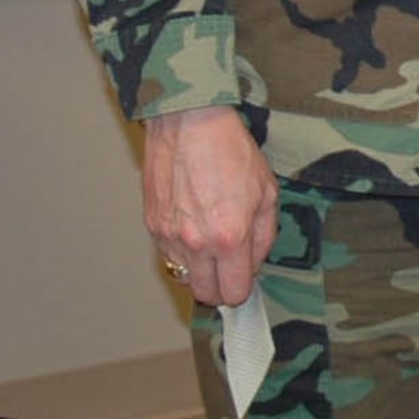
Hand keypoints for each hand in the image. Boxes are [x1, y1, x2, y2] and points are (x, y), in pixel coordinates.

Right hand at [143, 106, 278, 306]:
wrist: (190, 125)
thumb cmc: (231, 151)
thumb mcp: (267, 192)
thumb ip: (264, 236)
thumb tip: (254, 262)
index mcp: (230, 237)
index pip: (233, 292)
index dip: (242, 289)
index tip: (245, 279)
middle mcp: (196, 242)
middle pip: (204, 293)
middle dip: (220, 287)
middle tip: (229, 269)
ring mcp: (169, 236)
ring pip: (183, 275)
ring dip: (199, 268)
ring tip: (212, 242)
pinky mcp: (151, 225)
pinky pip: (168, 254)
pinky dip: (182, 251)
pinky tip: (194, 227)